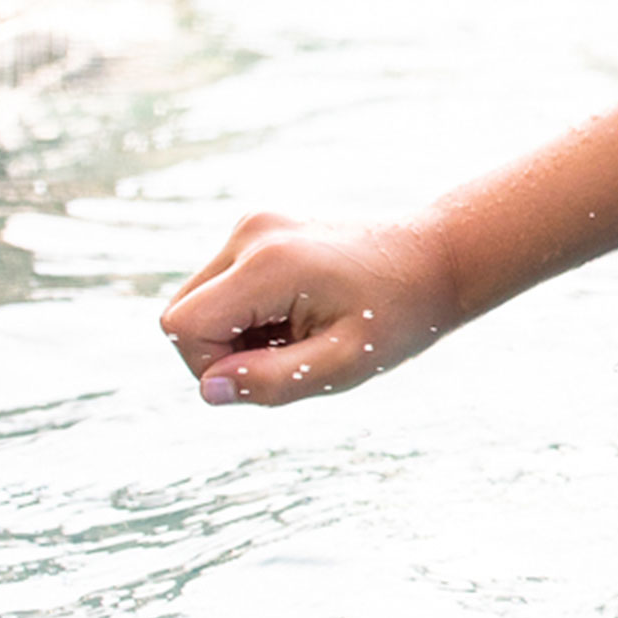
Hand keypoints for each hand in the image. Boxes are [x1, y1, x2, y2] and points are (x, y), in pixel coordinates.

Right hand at [160, 210, 465, 405]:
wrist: (436, 259)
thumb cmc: (398, 315)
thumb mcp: (342, 364)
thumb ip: (271, 382)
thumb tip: (208, 391)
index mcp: (268, 264)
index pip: (184, 327)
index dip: (210, 367)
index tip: (267, 374)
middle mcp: (251, 233)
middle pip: (182, 313)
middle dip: (222, 352)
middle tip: (289, 358)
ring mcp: (254, 226)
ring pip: (199, 302)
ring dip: (237, 334)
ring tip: (299, 335)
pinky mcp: (261, 230)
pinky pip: (223, 287)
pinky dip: (248, 314)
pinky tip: (298, 316)